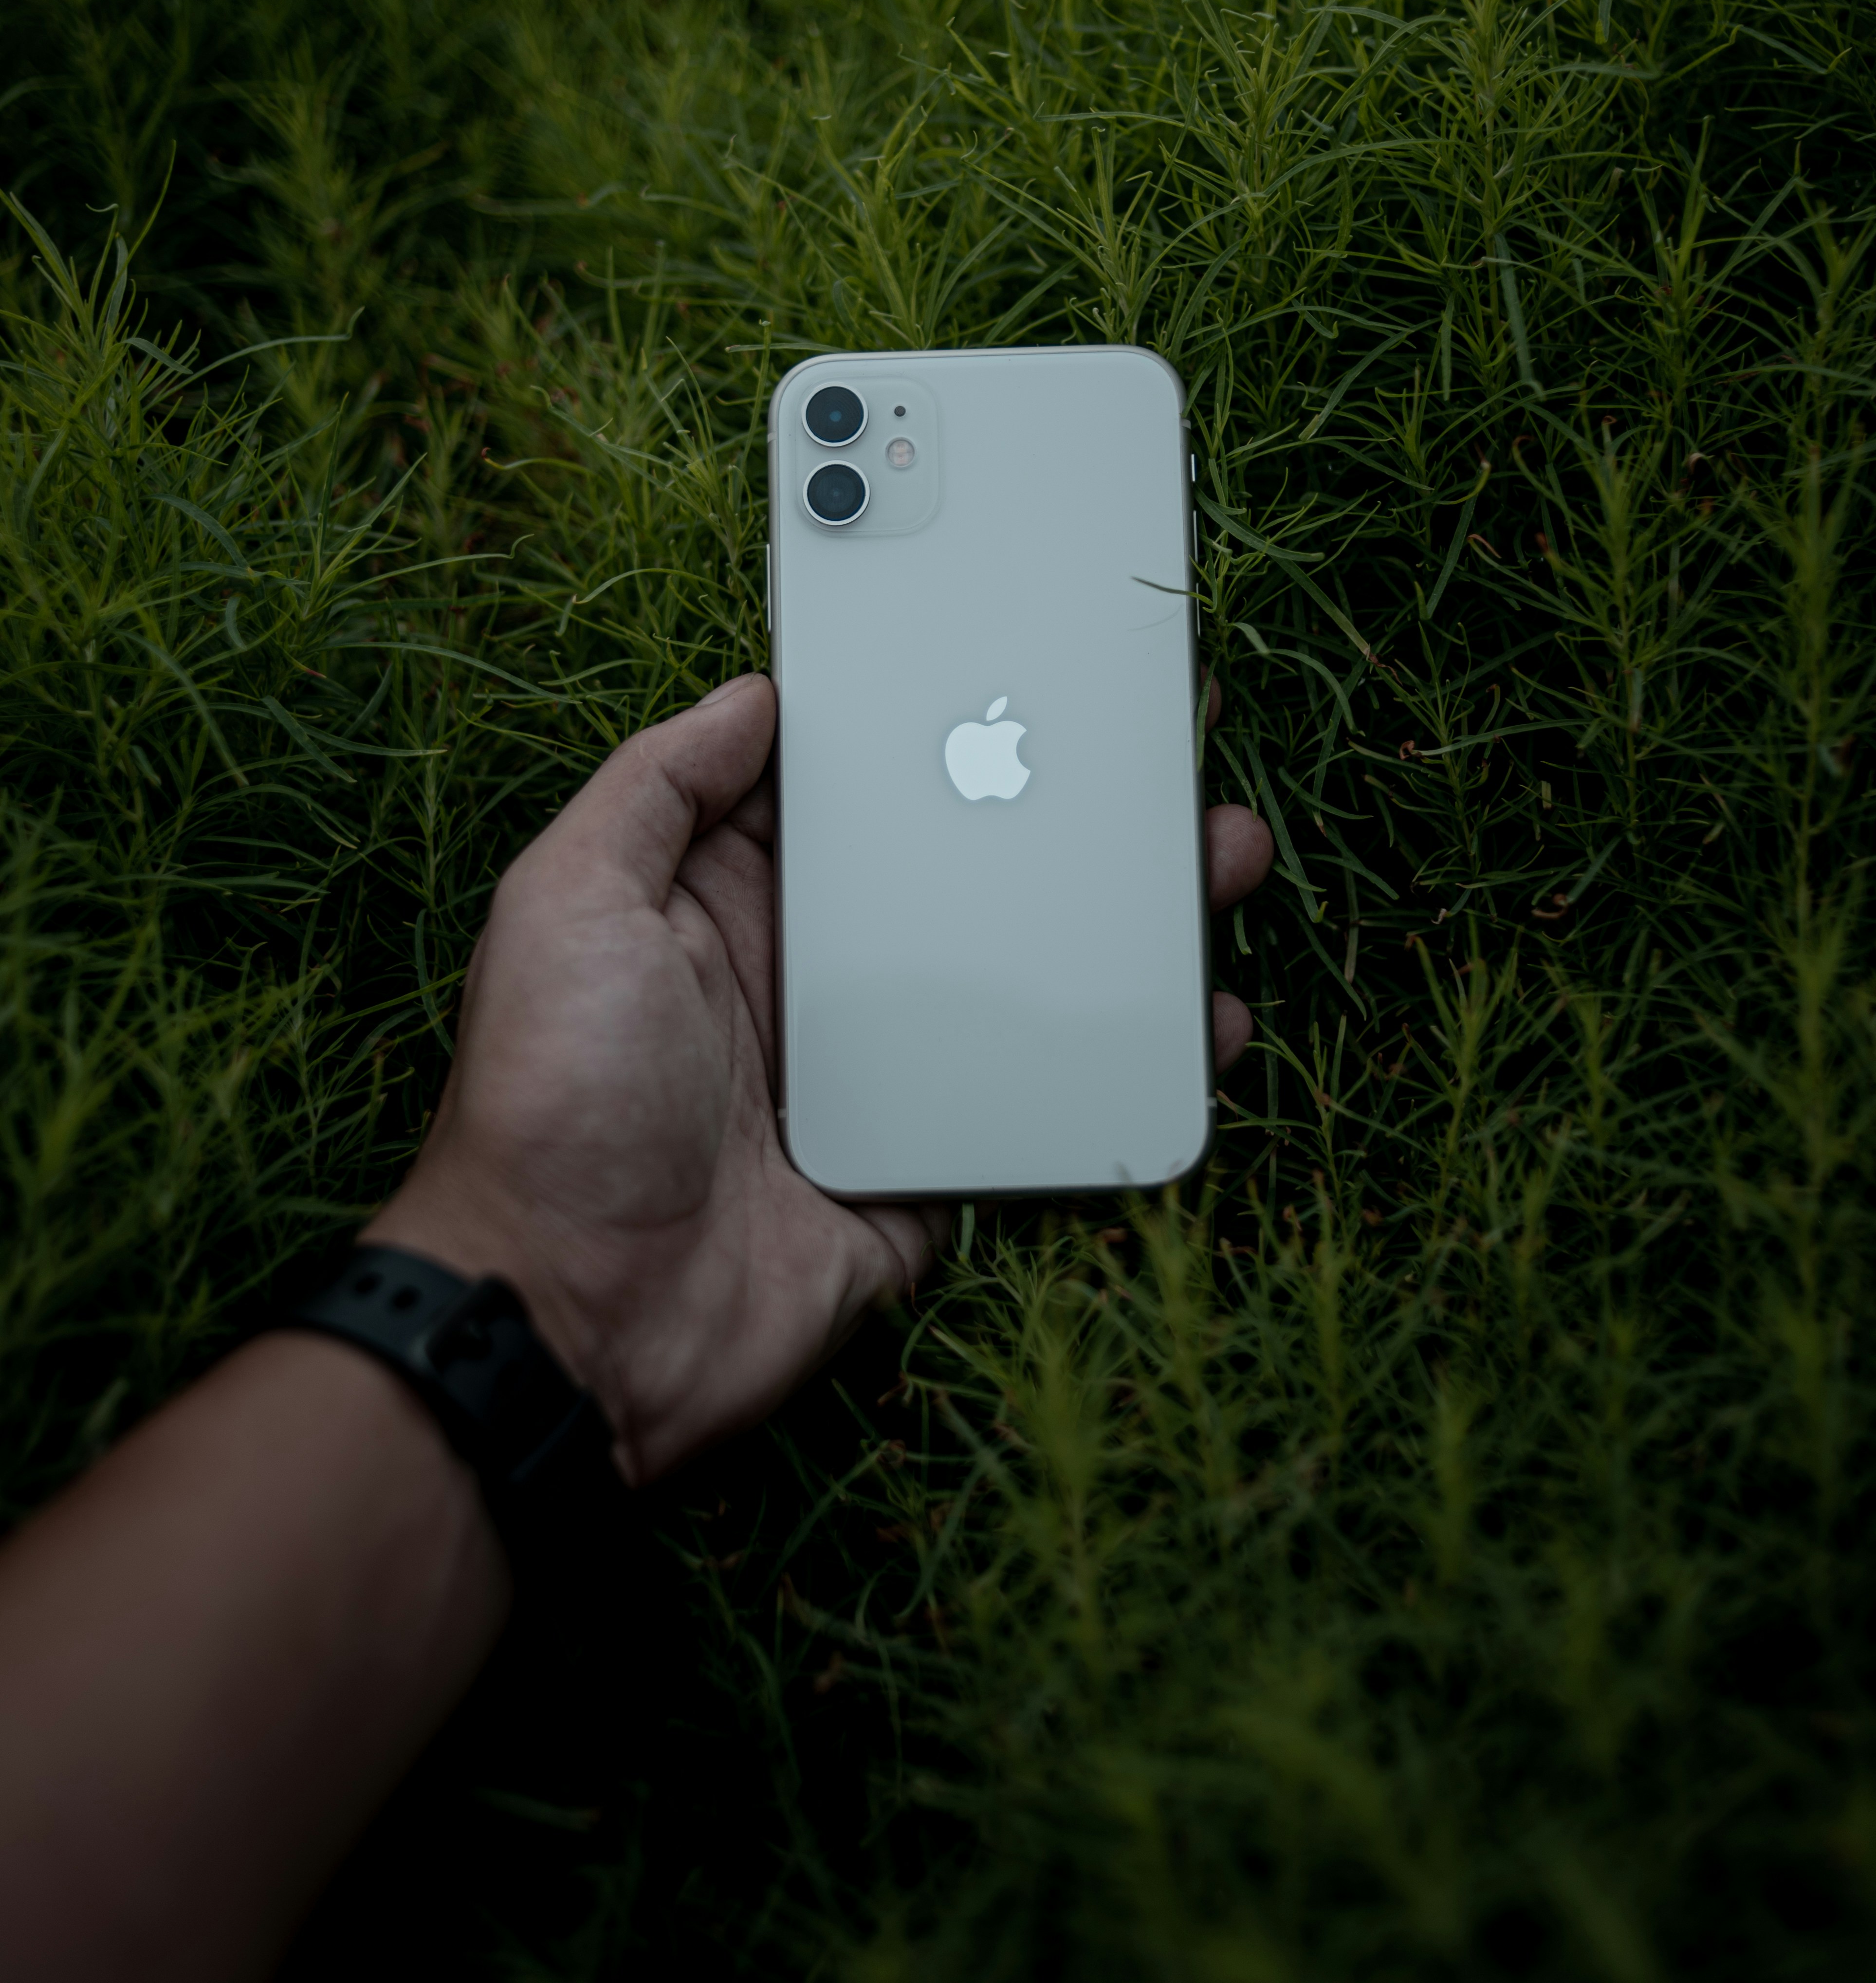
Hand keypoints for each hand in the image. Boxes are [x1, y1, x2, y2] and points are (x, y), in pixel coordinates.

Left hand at [377, 673, 1273, 1484]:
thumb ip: (655, 789)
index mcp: (734, 904)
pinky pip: (1048, 1104)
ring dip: (1121, 921)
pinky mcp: (931, 1163)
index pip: (854, 792)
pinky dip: (1128, 1066)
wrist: (578, 1320)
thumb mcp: (567, 904)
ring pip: (1028, 975)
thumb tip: (752, 691)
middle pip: (965, 870)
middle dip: (1066, 807)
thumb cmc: (552, 1103)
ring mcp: (884, 1073)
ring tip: (1215, 860)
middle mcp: (816, 977)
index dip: (936, 726)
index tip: (1028, 662)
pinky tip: (1201, 1023)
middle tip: (1167, 749)